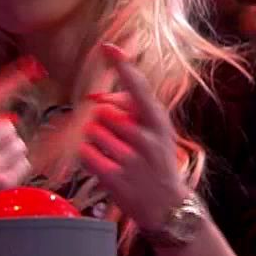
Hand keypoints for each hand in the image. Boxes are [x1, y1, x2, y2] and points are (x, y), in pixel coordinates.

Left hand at [79, 44, 188, 227]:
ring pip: (92, 131)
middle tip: (117, 138)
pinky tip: (102, 163)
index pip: (138, 88)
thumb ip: (133, 111)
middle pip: (103, 112)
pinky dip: (88, 155)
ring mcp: (130, 159)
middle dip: (103, 122)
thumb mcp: (158, 133)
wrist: (169, 208)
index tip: (108, 47)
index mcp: (158, 122)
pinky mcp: (114, 178)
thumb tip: (98, 98)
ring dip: (95, 139)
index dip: (122, 66)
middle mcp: (146, 138)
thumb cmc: (159, 163)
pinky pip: (86, 153)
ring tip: (113, 153)